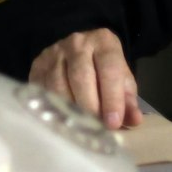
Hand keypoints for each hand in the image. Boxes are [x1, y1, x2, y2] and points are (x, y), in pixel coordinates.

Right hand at [27, 29, 143, 129]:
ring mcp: (54, 53)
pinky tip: (61, 121)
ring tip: (79, 128)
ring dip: (69, 110)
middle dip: (90, 106)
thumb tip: (134, 120)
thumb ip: (128, 100)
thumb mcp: (121, 80)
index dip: (112, 98)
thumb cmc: (104, 70)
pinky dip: (51, 108)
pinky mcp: (38, 65)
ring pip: (58, 84)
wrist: (79, 51)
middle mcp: (77, 43)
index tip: (113, 123)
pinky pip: (41, 89)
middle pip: (81, 76)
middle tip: (96, 129)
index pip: (109, 69)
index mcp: (103, 42)